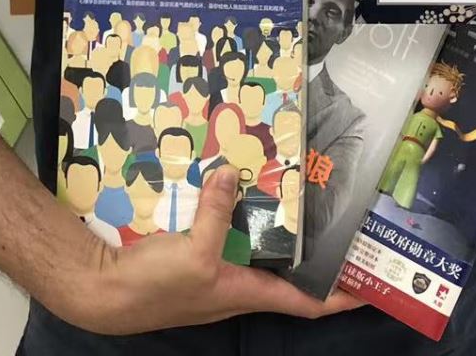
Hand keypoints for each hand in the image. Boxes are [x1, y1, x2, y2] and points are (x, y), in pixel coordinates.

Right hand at [53, 167, 359, 334]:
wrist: (102, 290)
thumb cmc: (156, 287)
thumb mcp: (194, 252)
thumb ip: (218, 214)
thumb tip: (232, 174)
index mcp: (248, 293)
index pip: (307, 302)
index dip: (341, 295)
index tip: (373, 285)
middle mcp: (238, 284)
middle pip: (287, 270)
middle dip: (315, 250)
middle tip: (342, 219)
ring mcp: (215, 269)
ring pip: (257, 245)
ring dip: (276, 223)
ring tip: (298, 190)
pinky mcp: (193, 254)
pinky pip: (226, 230)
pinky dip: (237, 210)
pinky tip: (238, 184)